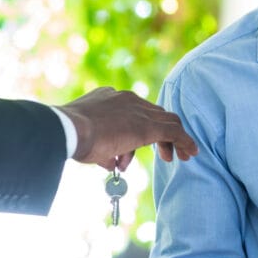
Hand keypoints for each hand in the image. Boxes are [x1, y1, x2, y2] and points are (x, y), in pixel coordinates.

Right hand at [56, 87, 198, 168]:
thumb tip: (111, 160)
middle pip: (154, 115)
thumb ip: (104, 148)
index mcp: (110, 97)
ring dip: (175, 140)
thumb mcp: (88, 139)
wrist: (66, 130)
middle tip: (166, 155)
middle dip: (160, 135)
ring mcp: (138, 111)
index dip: (138, 132)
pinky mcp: (148, 126)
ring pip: (167, 121)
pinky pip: (174, 131)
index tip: (131, 151)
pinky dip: (184, 141)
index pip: (134, 112)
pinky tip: (190, 152)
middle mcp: (127, 99)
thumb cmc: (70, 136)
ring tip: (181, 156)